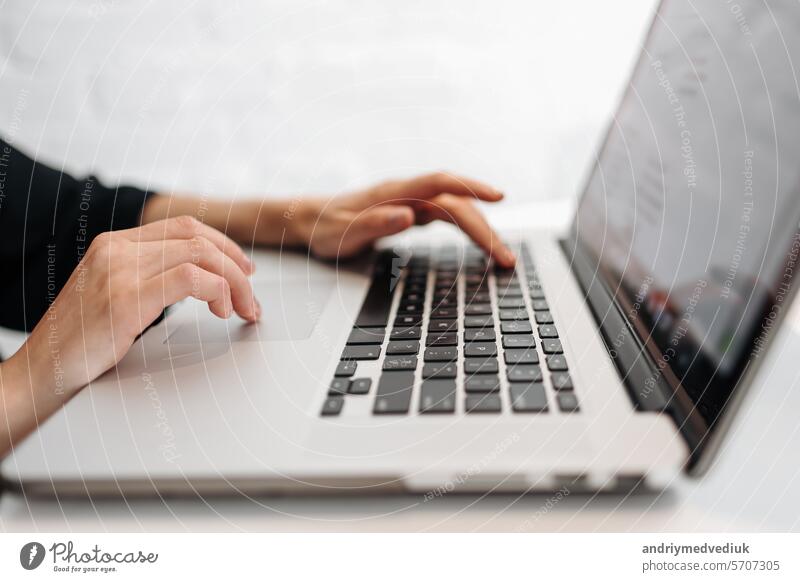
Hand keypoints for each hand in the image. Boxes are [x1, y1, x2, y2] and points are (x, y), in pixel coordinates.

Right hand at [0, 216, 258, 454]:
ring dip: (233, 283)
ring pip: (201, 255)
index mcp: (114, 245)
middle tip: (251, 297)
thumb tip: (201, 283)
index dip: (223, 245)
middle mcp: (116, 249)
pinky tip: (220, 311)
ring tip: (242, 309)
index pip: (184, 227)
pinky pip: (190, 279)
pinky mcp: (125, 299)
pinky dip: (218, 291)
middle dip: (236, 266)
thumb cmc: (79, 344)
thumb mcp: (114, 298)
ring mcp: (119, 271)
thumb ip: (148, 280)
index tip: (244, 269)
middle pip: (197, 238)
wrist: (39, 373)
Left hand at [281, 173, 515, 266]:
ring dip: (482, 230)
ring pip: (456, 210)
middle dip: (485, 229)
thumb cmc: (326, 229)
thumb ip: (376, 224)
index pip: (440, 183)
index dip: (471, 188)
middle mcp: (407, 193)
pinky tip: (482, 239)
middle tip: (507, 259)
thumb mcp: (345, 233)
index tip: (499, 198)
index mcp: (394, 192)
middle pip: (456, 203)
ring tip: (503, 256)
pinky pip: (448, 216)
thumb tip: (410, 217)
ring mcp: (411, 202)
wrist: (310, 221)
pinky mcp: (412, 212)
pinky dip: (468, 228)